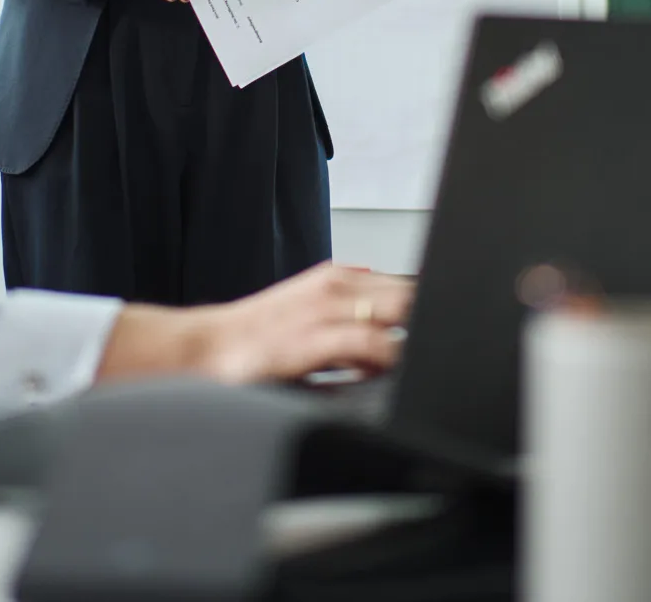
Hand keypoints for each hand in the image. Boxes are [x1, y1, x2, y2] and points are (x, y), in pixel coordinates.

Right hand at [96, 263, 413, 384]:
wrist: (208, 348)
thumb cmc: (256, 336)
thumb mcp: (308, 306)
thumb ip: (348, 307)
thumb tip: (386, 316)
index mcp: (338, 277)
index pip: (405, 283)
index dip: (430, 305)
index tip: (442, 322)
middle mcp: (337, 285)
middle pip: (411, 293)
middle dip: (428, 318)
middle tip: (435, 346)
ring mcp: (327, 309)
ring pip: (399, 311)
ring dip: (414, 337)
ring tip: (413, 361)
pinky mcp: (316, 338)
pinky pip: (373, 344)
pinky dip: (389, 357)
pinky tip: (385, 373)